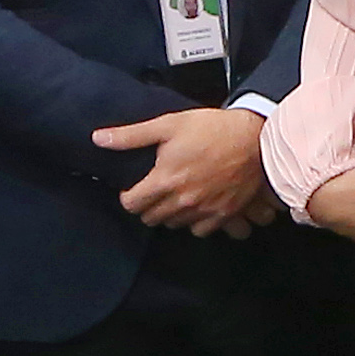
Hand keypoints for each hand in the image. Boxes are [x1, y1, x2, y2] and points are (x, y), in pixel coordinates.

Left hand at [99, 106, 279, 235]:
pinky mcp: (223, 214)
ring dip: (169, 213)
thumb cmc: (212, 129)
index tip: (136, 187)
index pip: (131, 204)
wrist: (256, 137)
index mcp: (165, 179)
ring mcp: (203, 210)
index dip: (129, 195)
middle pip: (150, 218)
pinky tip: (195, 206)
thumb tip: (98, 139)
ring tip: (175, 195)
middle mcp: (182, 200)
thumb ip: (131, 136)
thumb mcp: (169, 124)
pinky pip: (199, 231)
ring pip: (172, 224)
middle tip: (156, 189)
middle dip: (148, 205)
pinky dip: (194, 222)